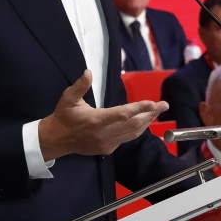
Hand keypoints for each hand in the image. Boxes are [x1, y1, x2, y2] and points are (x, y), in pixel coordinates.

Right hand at [39, 71, 168, 160]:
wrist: (56, 140)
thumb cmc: (64, 116)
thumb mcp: (68, 98)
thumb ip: (80, 86)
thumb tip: (88, 72)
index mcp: (96, 120)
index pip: (123, 113)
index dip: (140, 108)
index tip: (153, 102)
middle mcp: (104, 133)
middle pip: (134, 124)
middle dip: (151, 114)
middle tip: (164, 105)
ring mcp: (107, 143)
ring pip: (133, 133)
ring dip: (147, 122)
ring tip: (158, 111)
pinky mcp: (108, 148)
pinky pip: (127, 138)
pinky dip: (137, 129)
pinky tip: (143, 121)